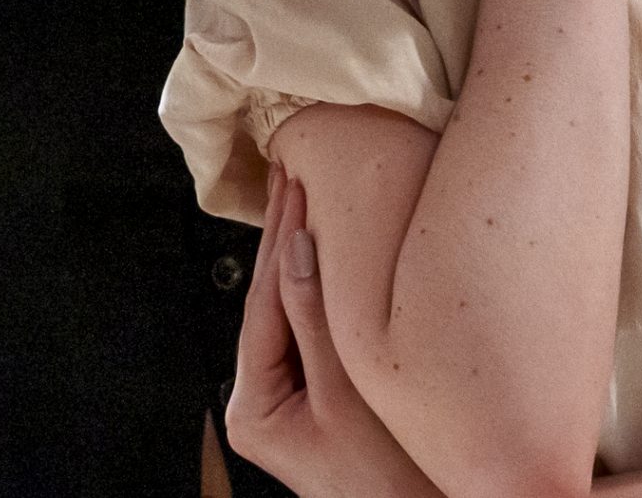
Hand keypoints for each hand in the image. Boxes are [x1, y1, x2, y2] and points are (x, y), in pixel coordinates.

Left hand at [226, 166, 443, 497]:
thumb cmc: (389, 481)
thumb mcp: (346, 397)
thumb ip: (314, 321)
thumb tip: (293, 249)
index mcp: (252, 409)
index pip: (262, 305)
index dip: (278, 240)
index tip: (292, 186)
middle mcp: (260, 404)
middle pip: (270, 304)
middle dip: (281, 239)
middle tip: (289, 175)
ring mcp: (289, 403)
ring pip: (293, 314)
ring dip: (302, 258)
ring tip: (303, 197)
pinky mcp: (319, 402)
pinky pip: (316, 334)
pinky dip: (323, 292)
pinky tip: (330, 252)